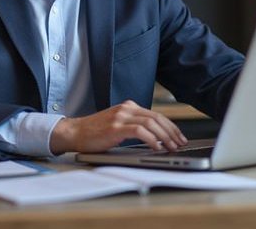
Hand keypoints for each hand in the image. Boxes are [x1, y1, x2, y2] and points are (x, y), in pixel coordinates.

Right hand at [49, 100, 187, 153]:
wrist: (75, 133)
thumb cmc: (95, 133)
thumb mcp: (118, 125)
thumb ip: (134, 126)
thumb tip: (156, 138)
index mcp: (129, 107)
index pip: (156, 115)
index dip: (171, 126)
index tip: (179, 137)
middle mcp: (126, 109)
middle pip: (157, 118)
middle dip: (172, 132)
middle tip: (180, 143)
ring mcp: (121, 116)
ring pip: (151, 123)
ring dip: (165, 137)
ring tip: (171, 147)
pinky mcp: (116, 127)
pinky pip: (140, 131)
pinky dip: (152, 139)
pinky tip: (156, 147)